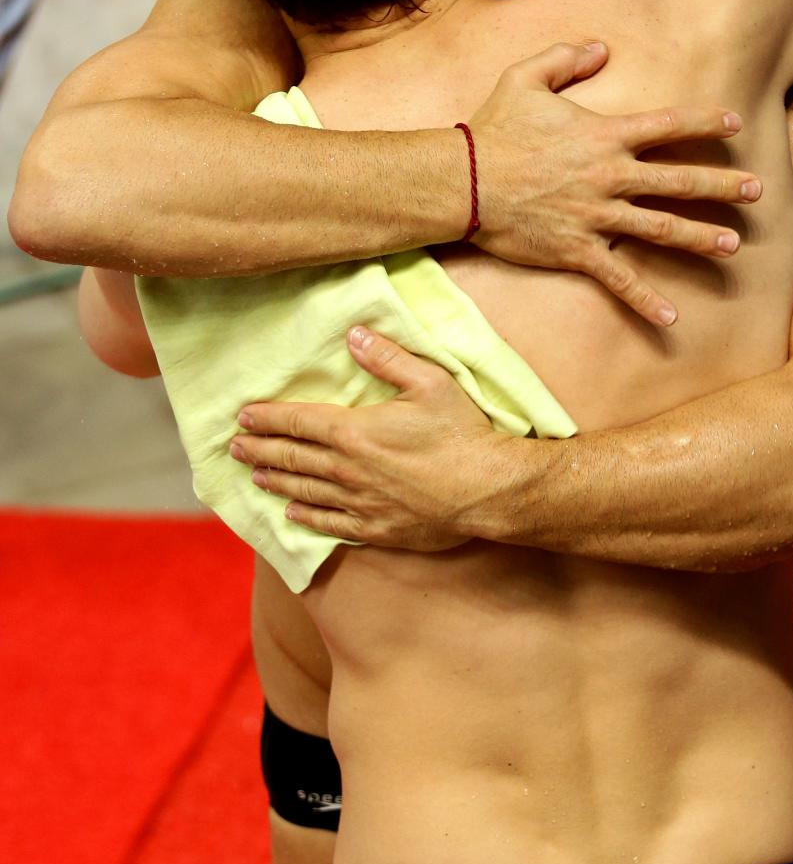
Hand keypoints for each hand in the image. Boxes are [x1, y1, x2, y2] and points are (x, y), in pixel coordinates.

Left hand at [231, 327, 516, 549]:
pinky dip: (306, 516)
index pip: (299, 422)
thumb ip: (388, 358)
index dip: (269, 418)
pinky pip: (330, 523)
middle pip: (293, 457)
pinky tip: (291, 513)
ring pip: (306, 490)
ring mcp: (359, 501)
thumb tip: (354, 335)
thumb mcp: (429, 382)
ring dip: (277, 481)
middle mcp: (348, 468)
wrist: (486, 490)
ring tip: (254, 476)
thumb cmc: (460, 433)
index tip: (243, 416)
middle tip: (234, 448)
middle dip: (261, 449)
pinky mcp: (376, 527)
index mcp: (355, 431)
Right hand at [469, 41, 760, 324]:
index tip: (736, 123)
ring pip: (661, 228)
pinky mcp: (578, 250)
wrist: (464, 181)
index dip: (705, 122)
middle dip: (721, 186)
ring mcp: (597, 216)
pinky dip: (645, 300)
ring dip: (700, 237)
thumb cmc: (493, 128)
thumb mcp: (525, 77)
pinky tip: (671, 318)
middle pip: (678, 180)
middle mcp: (610, 177)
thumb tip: (601, 47)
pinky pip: (619, 279)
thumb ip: (566, 58)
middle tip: (756, 191)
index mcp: (604, 135)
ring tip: (733, 246)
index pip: (668, 125)